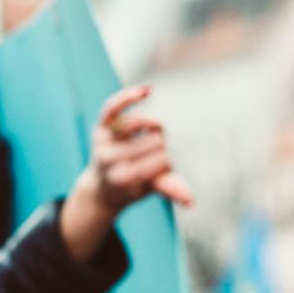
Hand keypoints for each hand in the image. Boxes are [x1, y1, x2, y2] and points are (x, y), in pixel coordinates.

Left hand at [59, 84, 195, 260]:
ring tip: (153, 132)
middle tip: (153, 153)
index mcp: (122, 178)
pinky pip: (113, 106)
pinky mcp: (101, 126)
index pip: (161, 159)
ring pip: (138, 121)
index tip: (163, 166)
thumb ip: (169, 189)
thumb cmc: (134, 186)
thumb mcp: (151, 189)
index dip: (168, 160)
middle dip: (161, 144)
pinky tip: (148, 91)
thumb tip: (192, 202)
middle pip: (152, 140)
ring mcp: (103, 141)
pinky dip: (130, 96)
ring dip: (152, 124)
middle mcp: (108, 159)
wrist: (103, 187)